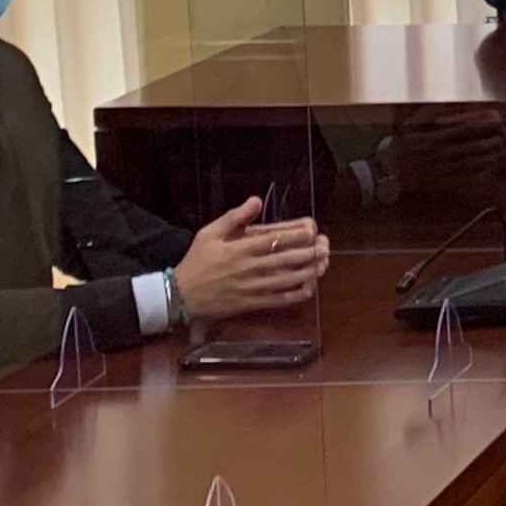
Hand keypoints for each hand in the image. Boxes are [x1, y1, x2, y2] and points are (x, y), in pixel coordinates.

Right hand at [176, 197, 327, 324]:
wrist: (180, 296)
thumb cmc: (196, 262)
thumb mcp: (209, 233)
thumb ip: (234, 217)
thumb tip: (257, 200)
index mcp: (240, 249)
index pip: (276, 239)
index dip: (298, 234)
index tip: (313, 230)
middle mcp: (250, 268)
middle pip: (288, 259)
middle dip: (311, 251)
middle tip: (326, 245)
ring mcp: (253, 288)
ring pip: (289, 280)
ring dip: (310, 271)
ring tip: (324, 263)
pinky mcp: (253, 304)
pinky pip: (281, 300)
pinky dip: (298, 293)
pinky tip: (309, 286)